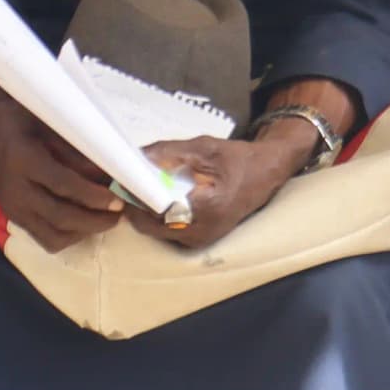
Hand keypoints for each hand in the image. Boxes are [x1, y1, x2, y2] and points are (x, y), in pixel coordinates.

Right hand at [0, 78, 123, 250]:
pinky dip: (69, 236)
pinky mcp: (13, 216)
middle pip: (60, 217)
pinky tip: (85, 223)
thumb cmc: (22, 117)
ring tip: (106, 219)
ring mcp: (11, 207)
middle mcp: (14, 189)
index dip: (94, 196)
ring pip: (53, 235)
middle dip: (96, 220)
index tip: (119, 199)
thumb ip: (78, 153)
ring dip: (84, 232)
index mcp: (23, 160)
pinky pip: (44, 237)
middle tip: (119, 213)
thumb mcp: (52, 126)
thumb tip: (110, 175)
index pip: (63, 185)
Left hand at [128, 127, 314, 251]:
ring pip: (156, 231)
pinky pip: (167, 232)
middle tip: (130, 183)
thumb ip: (169, 152)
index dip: (136, 196)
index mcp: (207, 207)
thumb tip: (136, 156)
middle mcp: (203, 230)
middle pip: (150, 225)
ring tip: (145, 188)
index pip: (156, 210)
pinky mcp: (198, 241)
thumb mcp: (204, 148)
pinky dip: (158, 216)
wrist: (264, 175)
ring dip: (145, 211)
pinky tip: (160, 198)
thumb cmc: (237, 159)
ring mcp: (201, 239)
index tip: (124, 180)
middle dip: (136, 205)